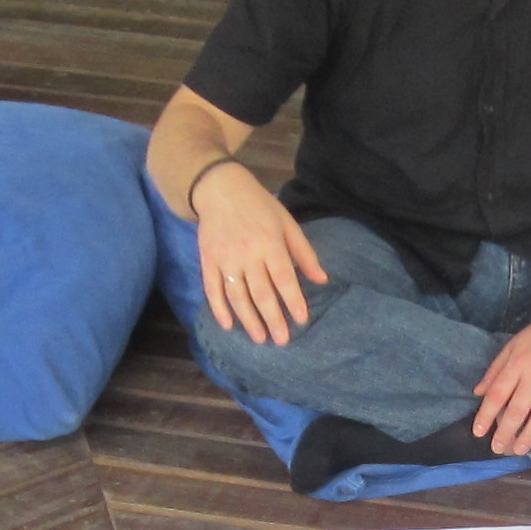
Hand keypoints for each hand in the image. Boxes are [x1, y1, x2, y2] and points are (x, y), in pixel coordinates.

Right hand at [194, 161, 329, 343]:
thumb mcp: (287, 223)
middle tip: (282, 340)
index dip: (293, 300)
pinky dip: (219, 309)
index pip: (284, 278)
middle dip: (273, 318)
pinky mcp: (208, 261)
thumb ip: (304, 253)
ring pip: (237, 296)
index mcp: (270, 243)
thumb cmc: (260, 207)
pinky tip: (229, 325)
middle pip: (261, 293)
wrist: (220, 190)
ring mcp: (225, 259)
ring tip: (260, 338)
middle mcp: (247, 254)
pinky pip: (213, 289)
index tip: (302, 320)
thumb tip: (322, 280)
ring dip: (249, 319)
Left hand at [473, 300, 530, 453]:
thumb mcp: (513, 345)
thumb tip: (478, 393)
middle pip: (518, 411)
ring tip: (519, 450)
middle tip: (498, 449)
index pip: (497, 395)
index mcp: (517, 364)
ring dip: (529, 436)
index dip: (486, 416)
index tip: (479, 433)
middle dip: (505, 433)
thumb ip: (496, 370)